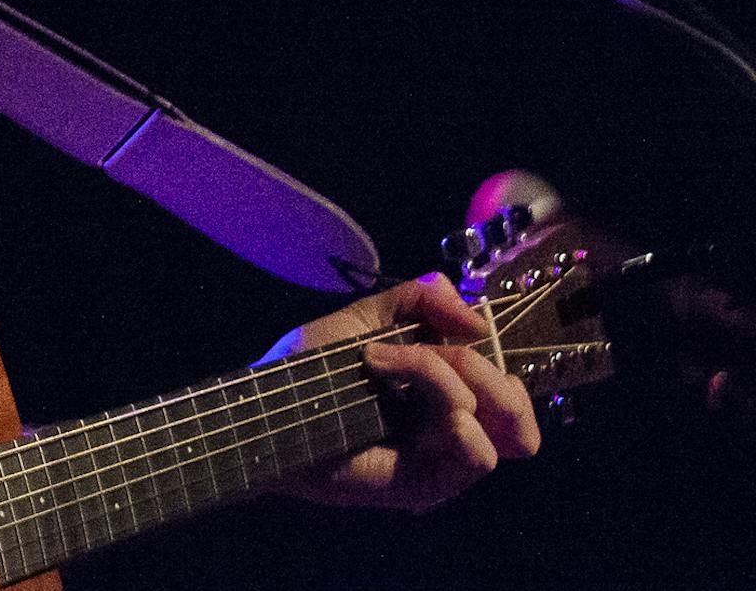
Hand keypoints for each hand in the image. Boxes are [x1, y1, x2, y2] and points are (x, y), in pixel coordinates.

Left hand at [267, 273, 540, 511]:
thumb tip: (474, 314)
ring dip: (449, 380)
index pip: (508, 381)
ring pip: (504, 422)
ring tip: (389, 369)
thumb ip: (418, 301)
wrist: (271, 405)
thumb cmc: (311, 367)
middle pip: (512, 399)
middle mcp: (452, 426)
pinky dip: (459, 421)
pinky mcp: (429, 482)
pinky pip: (479, 455)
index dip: (492, 349)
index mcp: (443, 389)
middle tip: (410, 350)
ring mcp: (443, 456)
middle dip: (470, 361)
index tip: (452, 328)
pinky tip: (413, 405)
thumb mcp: (366, 318)